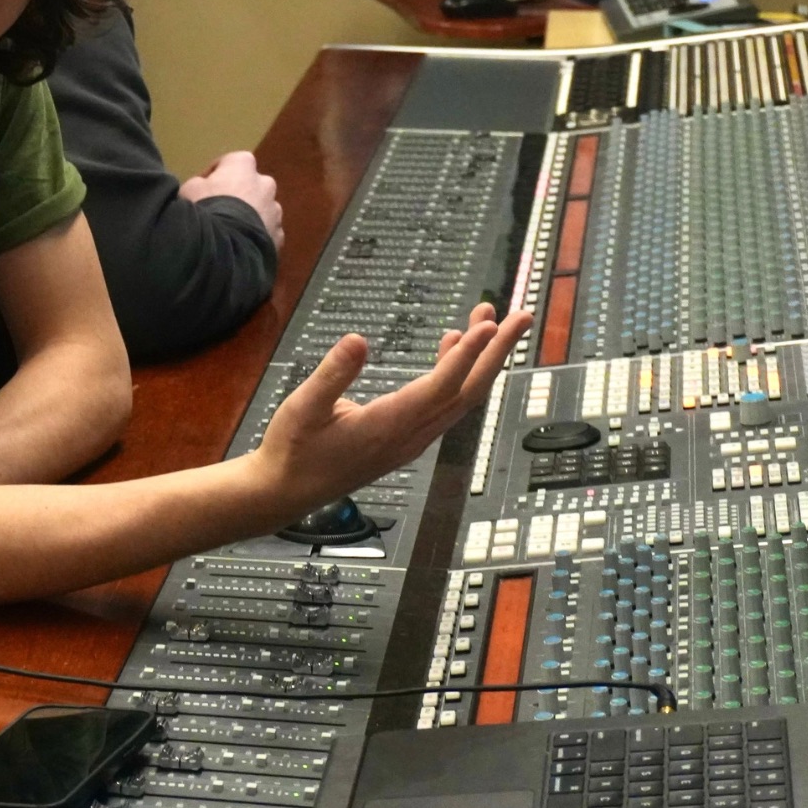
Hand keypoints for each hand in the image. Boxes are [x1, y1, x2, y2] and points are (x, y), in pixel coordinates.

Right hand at [180, 150, 283, 248]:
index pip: (229, 163)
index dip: (215, 176)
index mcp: (244, 164)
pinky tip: (241, 245)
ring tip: (232, 231)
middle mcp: (265, 183)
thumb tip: (203, 187)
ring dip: (251, 216)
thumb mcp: (189, 189)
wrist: (227, 246)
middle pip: (251, 186)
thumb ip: (199, 184)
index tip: (203, 189)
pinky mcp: (279, 235)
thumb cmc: (207, 208)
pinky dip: (257, 236)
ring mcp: (275, 210)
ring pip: (263, 210)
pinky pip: (267, 232)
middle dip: (239, 195)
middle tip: (221, 210)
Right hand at [250, 302, 531, 521]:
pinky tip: (453, 345)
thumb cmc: (292, 449)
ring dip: (481, 359)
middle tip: (521, 316)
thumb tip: (357, 340)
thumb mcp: (302, 407)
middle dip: (496, 353)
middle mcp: (410, 436)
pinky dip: (458, 372)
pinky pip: (445, 404)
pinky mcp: (406, 439)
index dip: (465, 356)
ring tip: (489, 318)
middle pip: (467, 392)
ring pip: (460, 398)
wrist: (286, 491)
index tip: (487, 325)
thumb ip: (332, 374)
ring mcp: (412, 440)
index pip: (439, 388)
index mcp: (387, 427)